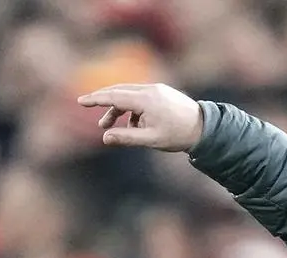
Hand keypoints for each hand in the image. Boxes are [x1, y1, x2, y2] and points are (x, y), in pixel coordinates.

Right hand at [77, 83, 204, 151]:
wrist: (205, 128)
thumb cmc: (178, 136)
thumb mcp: (150, 140)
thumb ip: (126, 137)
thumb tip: (105, 137)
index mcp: (146, 100)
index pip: (114, 96)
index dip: (96, 99)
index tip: (81, 101)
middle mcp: (150, 90)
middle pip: (119, 92)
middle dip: (104, 103)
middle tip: (91, 112)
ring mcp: (157, 89)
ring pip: (129, 95)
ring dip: (118, 109)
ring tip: (109, 127)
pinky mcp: (162, 93)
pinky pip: (140, 97)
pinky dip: (131, 110)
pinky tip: (132, 126)